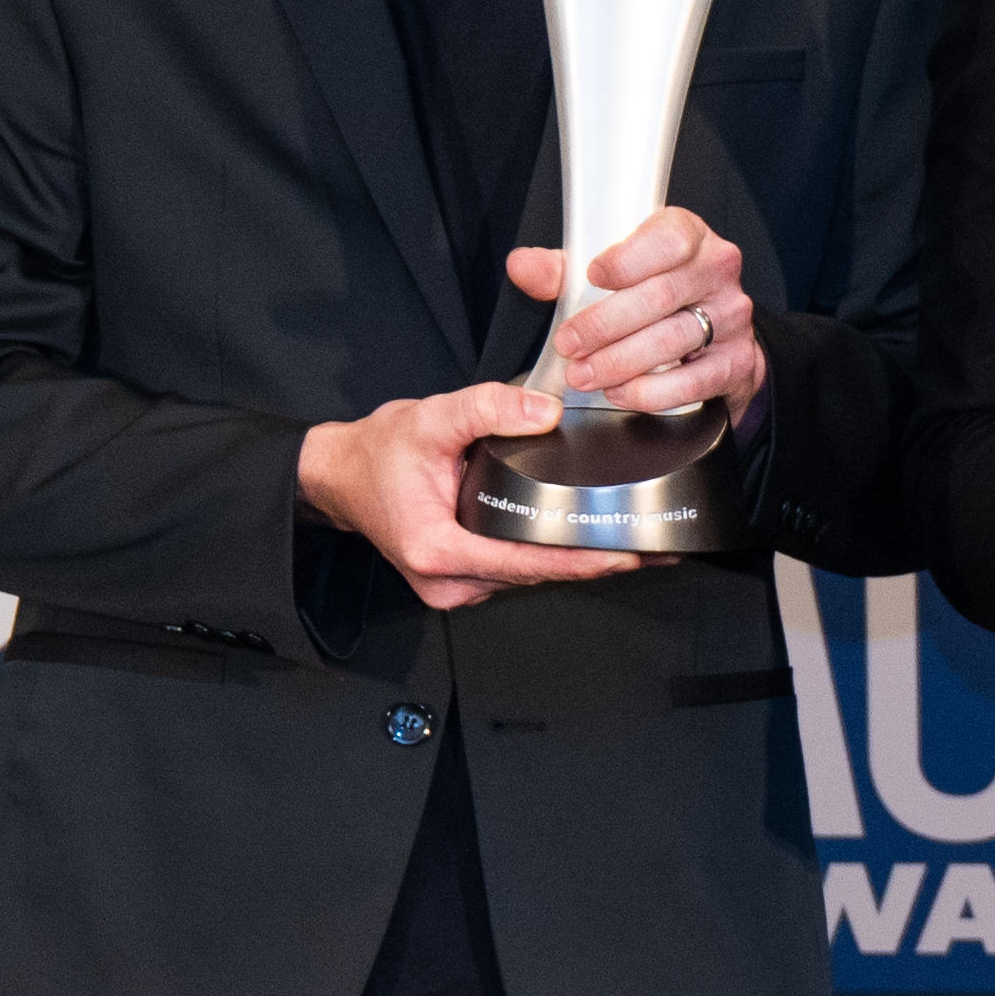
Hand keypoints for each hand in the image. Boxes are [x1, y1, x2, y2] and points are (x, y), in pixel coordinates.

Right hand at [297, 385, 639, 611]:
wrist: (340, 474)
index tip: (627, 557)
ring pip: (529, 578)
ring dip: (575, 562)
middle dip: (594, 562)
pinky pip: (516, 573)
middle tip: (654, 550)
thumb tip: (545, 412)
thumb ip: (489, 408)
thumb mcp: (431, 416)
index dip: (581, 562)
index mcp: (437, 550)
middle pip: (537, 576)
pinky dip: (549, 558)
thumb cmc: (378, 452)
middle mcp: (447, 580)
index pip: (526, 564)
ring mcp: (453, 587)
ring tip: (632, 546)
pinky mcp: (461, 581)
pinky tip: (585, 543)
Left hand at [513, 210, 748, 418]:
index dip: (626, 261)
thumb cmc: (656, 292)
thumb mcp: (612, 272)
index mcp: (689, 236)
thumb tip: (522, 266)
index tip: (591, 278)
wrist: (713, 333)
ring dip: (619, 362)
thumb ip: (565, 270)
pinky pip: (692, 381)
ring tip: (584, 374)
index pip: (666, 240)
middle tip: (568, 345)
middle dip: (603, 325)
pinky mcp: (736, 361)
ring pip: (671, 341)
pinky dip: (649, 392)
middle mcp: (717, 271)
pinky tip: (620, 392)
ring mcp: (731, 317)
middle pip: (658, 297)